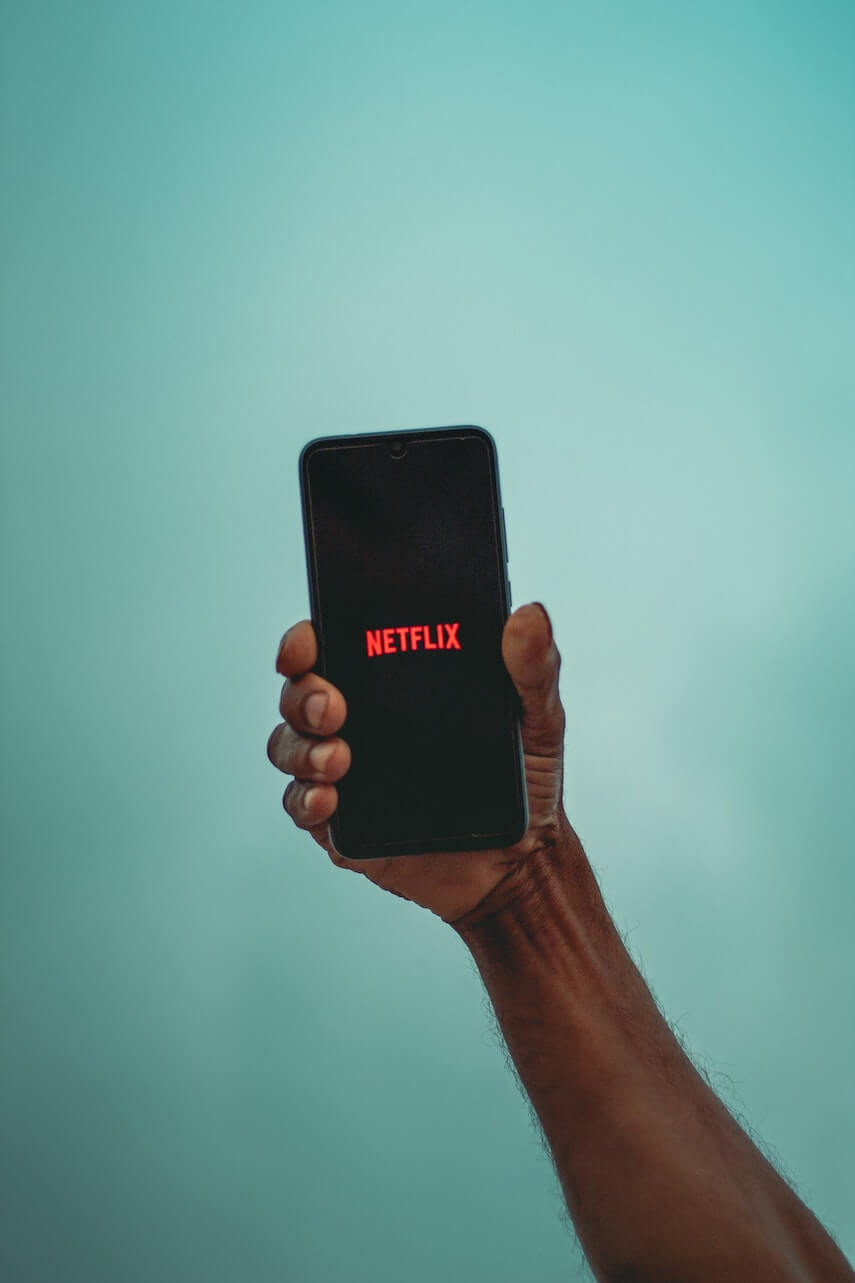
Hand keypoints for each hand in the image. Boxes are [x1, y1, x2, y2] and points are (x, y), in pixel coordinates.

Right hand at [266, 602, 569, 925]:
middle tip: (332, 706)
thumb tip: (530, 614)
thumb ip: (536, 667)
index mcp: (392, 683)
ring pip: (289, 747)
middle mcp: (358, 721)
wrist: (522, 859)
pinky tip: (329, 798)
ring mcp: (345, 772)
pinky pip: (302, 807)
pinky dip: (305, 800)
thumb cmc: (524, 779)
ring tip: (338, 759)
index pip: (331, 646)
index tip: (309, 641)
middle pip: (299, 693)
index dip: (306, 639)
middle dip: (302, 694)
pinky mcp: (343, 826)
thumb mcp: (538, 717)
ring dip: (300, 748)